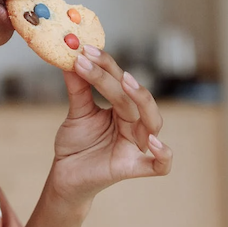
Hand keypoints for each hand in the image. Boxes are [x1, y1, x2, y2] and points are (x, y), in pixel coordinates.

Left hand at [49, 45, 172, 202]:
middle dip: (120, 79)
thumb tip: (69, 56)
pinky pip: (160, 165)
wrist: (65, 176)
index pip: (120, 81)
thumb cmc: (76, 144)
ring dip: (142, 101)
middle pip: (136, 99)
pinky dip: (163, 154)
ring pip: (153, 122)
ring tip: (125, 83)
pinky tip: (153, 142)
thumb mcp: (77, 112)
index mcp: (123, 108)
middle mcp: (134, 124)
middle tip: (98, 62)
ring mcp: (135, 146)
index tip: (85, 50)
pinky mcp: (132, 168)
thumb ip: (78, 87)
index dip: (105, 64)